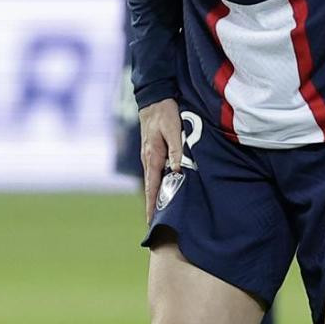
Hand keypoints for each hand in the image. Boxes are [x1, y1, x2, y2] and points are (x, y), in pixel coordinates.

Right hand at [140, 98, 183, 223]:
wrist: (153, 98)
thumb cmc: (164, 113)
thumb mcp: (173, 129)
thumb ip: (175, 150)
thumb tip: (177, 170)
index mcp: (152, 156)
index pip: (151, 187)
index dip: (151, 205)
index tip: (151, 222)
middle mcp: (147, 159)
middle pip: (150, 188)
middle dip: (151, 206)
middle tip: (154, 225)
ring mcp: (148, 155)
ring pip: (151, 181)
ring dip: (154, 196)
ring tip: (158, 213)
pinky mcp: (151, 152)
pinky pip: (153, 173)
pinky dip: (156, 185)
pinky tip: (162, 190)